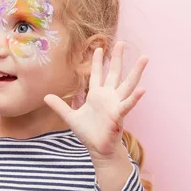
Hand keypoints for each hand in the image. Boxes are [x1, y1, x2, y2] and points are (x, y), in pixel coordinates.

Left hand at [44, 42, 147, 158]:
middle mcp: (108, 96)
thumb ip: (59, 106)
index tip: (98, 47)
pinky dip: (135, 98)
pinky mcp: (119, 115)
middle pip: (114, 73)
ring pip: (128, 84)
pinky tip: (143, 89)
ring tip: (144, 58)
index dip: (98, 61)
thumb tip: (45, 96)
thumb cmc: (88, 133)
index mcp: (97, 95)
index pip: (97, 74)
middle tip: (120, 42)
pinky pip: (128, 104)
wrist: (98, 148)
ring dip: (136, 72)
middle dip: (117, 58)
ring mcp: (116, 104)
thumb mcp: (70, 117)